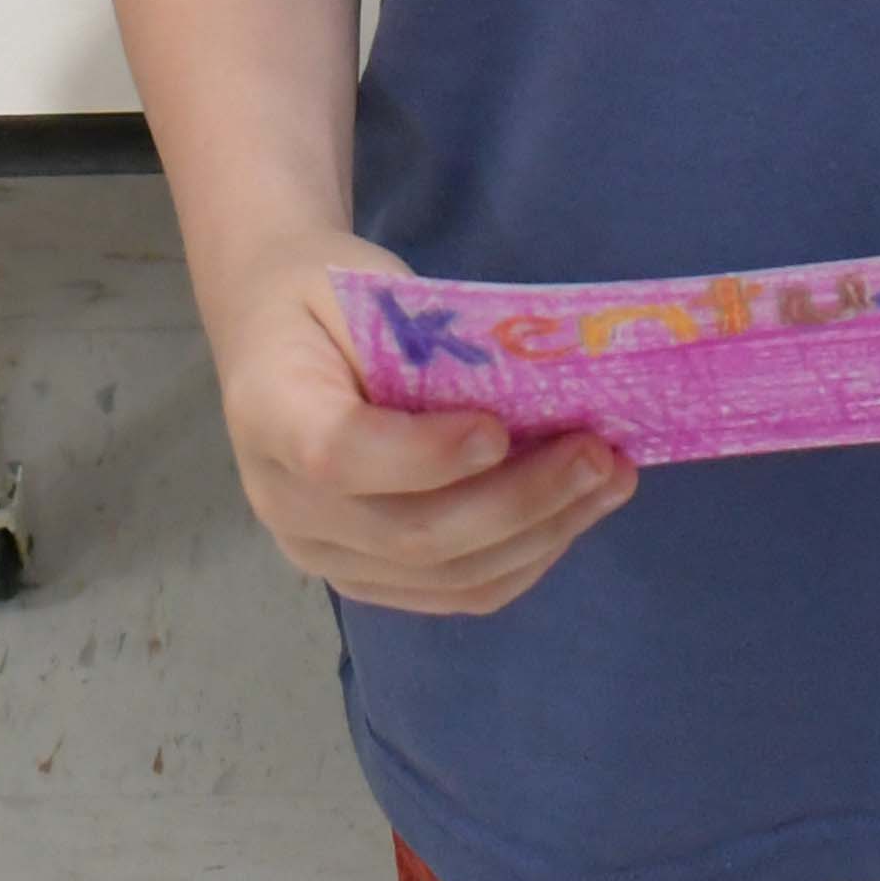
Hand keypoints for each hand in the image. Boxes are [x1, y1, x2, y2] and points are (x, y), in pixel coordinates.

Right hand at [200, 232, 636, 615]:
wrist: (274, 335)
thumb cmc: (326, 299)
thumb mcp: (364, 288)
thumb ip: (426, 341)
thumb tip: (530, 389)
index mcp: (269, 413)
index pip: (338, 456)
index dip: (424, 456)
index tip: (498, 429)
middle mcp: (285, 504)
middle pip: (410, 534)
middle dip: (519, 500)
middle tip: (598, 453)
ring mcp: (323, 553)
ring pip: (444, 576)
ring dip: (541, 534)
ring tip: (609, 481)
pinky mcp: (364, 577)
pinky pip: (453, 592)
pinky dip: (524, 559)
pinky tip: (573, 515)